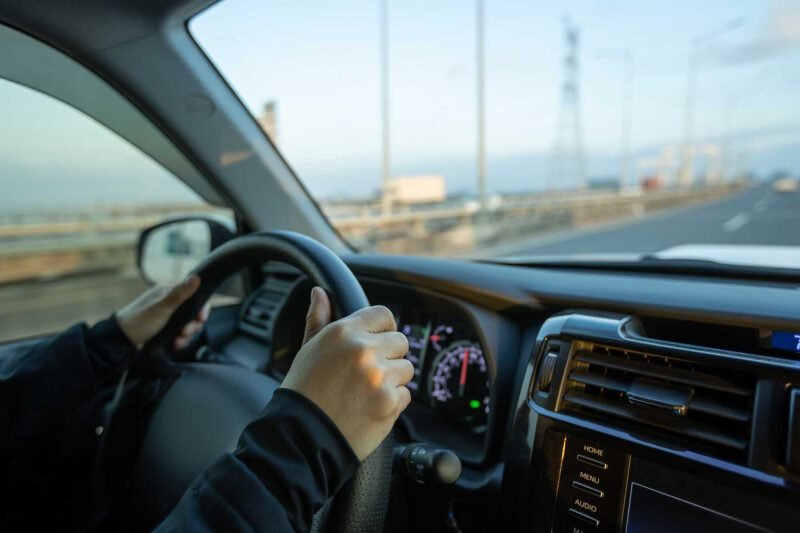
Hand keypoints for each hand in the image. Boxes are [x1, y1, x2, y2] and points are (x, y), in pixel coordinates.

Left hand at [116, 275, 209, 350]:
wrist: (121, 342)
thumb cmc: (138, 321)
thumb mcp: (161, 308)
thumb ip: (180, 294)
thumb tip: (196, 277)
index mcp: (168, 293)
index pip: (193, 296)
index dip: (201, 308)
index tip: (201, 318)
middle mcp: (169, 304)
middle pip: (193, 313)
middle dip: (192, 325)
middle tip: (185, 332)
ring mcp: (167, 318)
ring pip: (188, 326)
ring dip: (187, 336)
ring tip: (178, 341)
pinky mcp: (165, 331)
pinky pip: (180, 335)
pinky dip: (180, 341)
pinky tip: (175, 345)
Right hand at [281, 287, 412, 460]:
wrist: (301, 436)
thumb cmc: (302, 392)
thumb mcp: (307, 350)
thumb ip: (318, 319)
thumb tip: (319, 293)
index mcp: (344, 332)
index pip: (383, 315)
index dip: (383, 328)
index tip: (378, 341)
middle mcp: (364, 350)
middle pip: (400, 341)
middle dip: (389, 356)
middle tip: (368, 373)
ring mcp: (380, 376)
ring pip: (406, 369)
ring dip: (392, 380)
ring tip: (366, 392)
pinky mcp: (390, 402)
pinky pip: (406, 394)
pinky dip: (392, 402)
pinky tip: (369, 408)